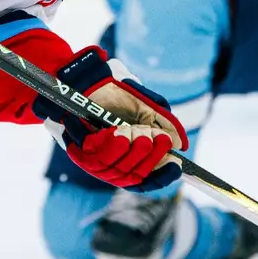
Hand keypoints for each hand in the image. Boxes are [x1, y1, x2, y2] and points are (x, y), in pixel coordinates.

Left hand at [34, 47, 184, 189]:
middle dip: (147, 156)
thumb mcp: (146, 106)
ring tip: (132, 132)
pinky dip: (107, 145)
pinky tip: (114, 132)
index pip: (147, 180)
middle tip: (153, 136)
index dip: (162, 177)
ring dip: (128, 150)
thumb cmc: (117, 94)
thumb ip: (163, 123)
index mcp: (130, 158)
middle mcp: (113, 165)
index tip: (176, 165)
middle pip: (134, 175)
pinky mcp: (78, 152)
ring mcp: (95, 161)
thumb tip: (179, 144)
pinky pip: (95, 157)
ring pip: (116, 168)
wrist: (88, 78)